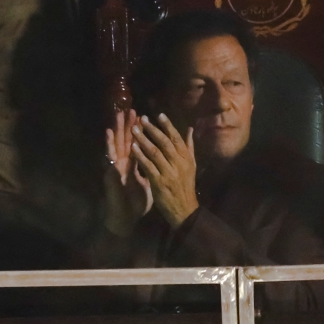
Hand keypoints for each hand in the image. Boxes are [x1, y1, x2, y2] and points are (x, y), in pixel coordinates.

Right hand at [103, 110, 151, 236]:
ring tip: (118, 116)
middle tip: (132, 109)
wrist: (126, 217)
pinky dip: (109, 146)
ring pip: (117, 146)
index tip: (147, 117)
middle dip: (129, 125)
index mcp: (135, 165)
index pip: (139, 145)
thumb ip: (156, 170)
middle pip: (127, 141)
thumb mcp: (150, 183)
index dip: (142, 132)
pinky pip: (110, 157)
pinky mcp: (111, 174)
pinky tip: (108, 135)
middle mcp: (125, 164)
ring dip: (117, 131)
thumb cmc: (137, 201)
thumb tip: (165, 162)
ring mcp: (117, 168)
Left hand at [131, 114, 197, 228]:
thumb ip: (189, 146)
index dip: (168, 126)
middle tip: (142, 118)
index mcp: (186, 158)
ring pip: (155, 152)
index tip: (159, 114)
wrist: (184, 209)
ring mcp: (169, 173)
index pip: (176, 138)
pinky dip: (140, 156)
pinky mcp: (159, 182)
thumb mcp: (191, 165)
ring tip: (134, 129)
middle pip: (165, 142)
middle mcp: (179, 163)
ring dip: (143, 139)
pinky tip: (132, 148)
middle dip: (153, 129)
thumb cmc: (186, 185)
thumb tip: (189, 129)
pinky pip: (148, 166)